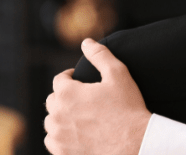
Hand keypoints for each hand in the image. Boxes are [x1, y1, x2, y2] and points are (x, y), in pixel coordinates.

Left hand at [44, 38, 151, 154]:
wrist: (135, 145)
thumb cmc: (128, 109)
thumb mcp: (118, 74)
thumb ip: (100, 55)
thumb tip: (86, 42)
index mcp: (67, 93)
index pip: (59, 80)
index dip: (69, 77)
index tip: (79, 80)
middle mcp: (57, 114)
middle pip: (53, 100)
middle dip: (64, 96)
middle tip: (82, 99)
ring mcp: (58, 136)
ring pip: (51, 122)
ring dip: (60, 117)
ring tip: (78, 116)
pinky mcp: (62, 153)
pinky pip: (52, 142)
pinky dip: (59, 136)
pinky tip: (74, 134)